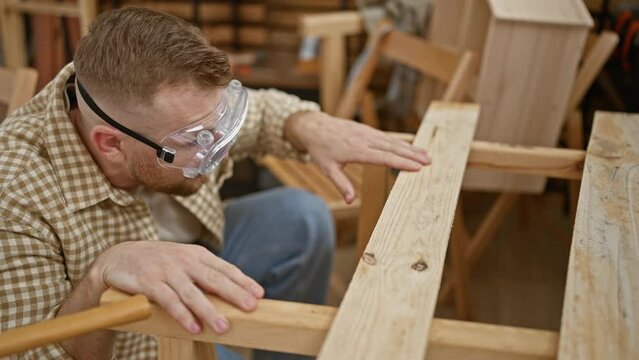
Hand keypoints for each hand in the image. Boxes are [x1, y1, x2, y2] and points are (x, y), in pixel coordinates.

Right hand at [89, 241, 263, 333]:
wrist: (119, 256)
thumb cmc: (159, 262)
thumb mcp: (184, 260)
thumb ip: (204, 272)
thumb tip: (234, 291)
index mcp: (197, 254)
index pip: (225, 268)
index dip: (243, 281)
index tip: (259, 294)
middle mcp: (184, 261)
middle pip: (214, 279)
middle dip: (234, 294)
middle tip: (251, 307)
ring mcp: (167, 271)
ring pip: (192, 293)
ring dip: (209, 311)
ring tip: (224, 327)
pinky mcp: (149, 283)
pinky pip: (169, 301)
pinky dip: (182, 315)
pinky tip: (193, 327)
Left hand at [285, 112, 430, 203]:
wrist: (315, 127)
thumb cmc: (321, 150)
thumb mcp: (328, 169)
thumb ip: (340, 184)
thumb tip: (351, 200)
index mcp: (356, 150)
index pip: (383, 157)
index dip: (401, 162)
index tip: (417, 168)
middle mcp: (365, 140)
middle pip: (393, 148)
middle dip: (412, 155)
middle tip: (429, 162)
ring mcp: (367, 133)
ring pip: (393, 141)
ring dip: (410, 148)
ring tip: (427, 155)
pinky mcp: (368, 130)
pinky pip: (388, 137)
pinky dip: (401, 142)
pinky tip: (412, 148)